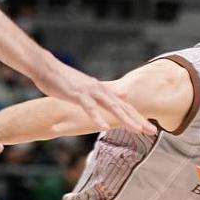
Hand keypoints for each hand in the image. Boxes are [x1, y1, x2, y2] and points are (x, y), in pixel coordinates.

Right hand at [31, 55, 154, 136]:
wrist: (46, 67)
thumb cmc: (66, 79)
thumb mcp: (91, 87)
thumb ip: (108, 93)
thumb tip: (125, 95)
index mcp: (104, 91)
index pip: (125, 106)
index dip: (138, 117)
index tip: (150, 129)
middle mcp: (100, 90)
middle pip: (123, 107)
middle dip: (138, 120)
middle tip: (152, 132)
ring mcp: (90, 92)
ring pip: (111, 107)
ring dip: (125, 119)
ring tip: (136, 130)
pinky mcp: (77, 94)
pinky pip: (89, 108)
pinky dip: (97, 117)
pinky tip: (105, 127)